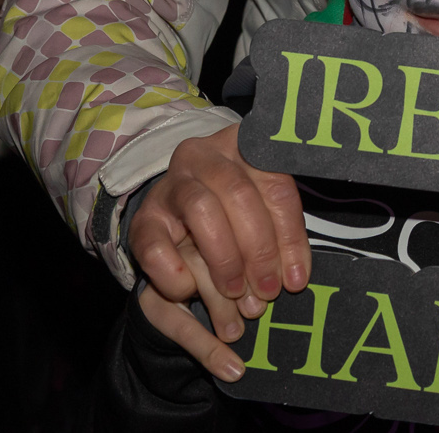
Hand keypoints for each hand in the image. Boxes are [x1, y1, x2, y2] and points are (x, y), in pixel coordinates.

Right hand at [128, 125, 311, 370]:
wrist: (179, 214)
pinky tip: (189, 290)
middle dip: (258, 249)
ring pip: (201, 209)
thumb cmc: (233, 214)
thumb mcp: (263, 213)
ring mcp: (171, 183)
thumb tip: (294, 278)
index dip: (290, 236)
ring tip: (236, 292)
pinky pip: (156, 244)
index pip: (276, 187)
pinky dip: (174, 273)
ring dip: (224, 258)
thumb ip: (282, 235)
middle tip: (267, 291)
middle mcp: (205, 156)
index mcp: (244, 146)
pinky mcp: (144, 218)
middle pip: (239, 193)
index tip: (295, 279)